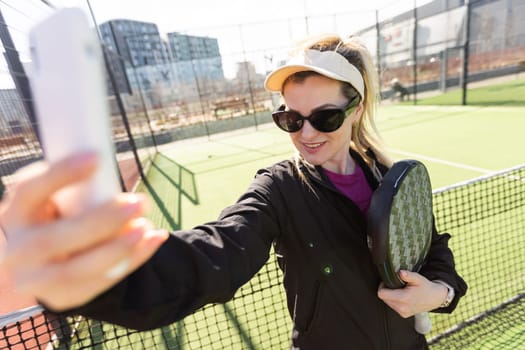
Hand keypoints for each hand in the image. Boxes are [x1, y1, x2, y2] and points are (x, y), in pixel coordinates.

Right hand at [0, 153, 168, 310]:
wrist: (41, 261)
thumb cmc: (57, 216)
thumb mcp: (56, 198)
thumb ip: (76, 187)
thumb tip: (108, 162)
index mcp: (15, 214)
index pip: (29, 192)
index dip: (60, 175)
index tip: (96, 158)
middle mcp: (17, 250)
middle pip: (51, 240)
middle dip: (99, 221)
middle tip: (137, 202)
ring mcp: (36, 280)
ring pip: (73, 271)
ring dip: (116, 249)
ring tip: (146, 227)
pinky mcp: (62, 297)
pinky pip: (99, 283)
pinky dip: (132, 261)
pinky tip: (154, 239)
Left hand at [377, 270, 446, 317]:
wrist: (435, 298)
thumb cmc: (426, 288)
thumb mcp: (418, 278)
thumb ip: (408, 275)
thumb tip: (400, 272)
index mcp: (403, 299)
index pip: (381, 294)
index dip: (382, 286)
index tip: (387, 281)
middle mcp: (402, 308)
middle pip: (384, 298)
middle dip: (387, 290)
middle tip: (395, 285)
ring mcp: (403, 312)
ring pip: (387, 302)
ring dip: (390, 296)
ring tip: (400, 290)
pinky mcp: (404, 314)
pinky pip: (393, 306)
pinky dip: (395, 300)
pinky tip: (402, 296)